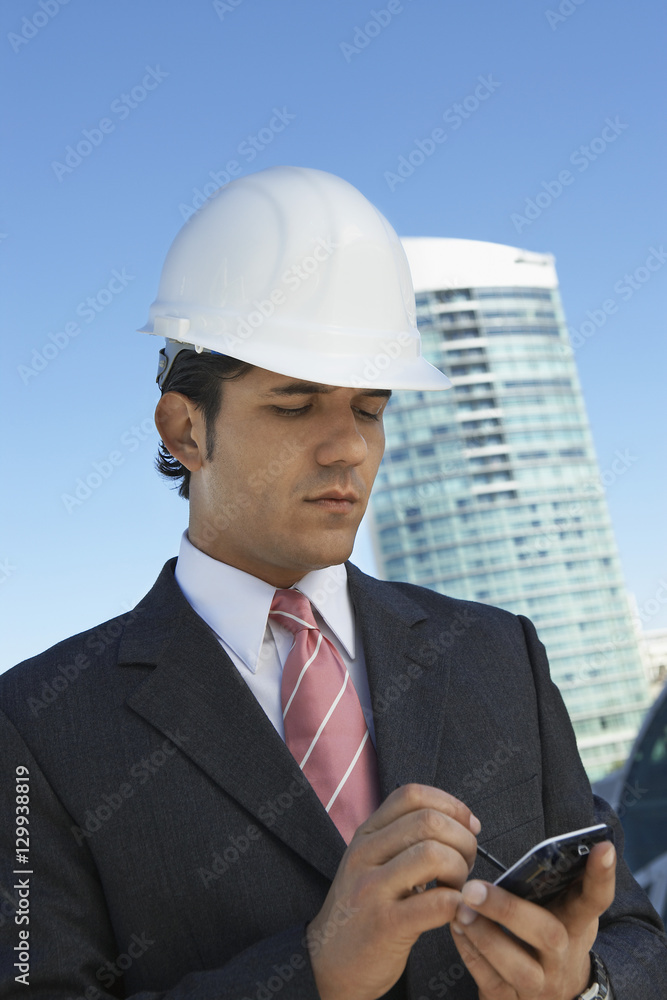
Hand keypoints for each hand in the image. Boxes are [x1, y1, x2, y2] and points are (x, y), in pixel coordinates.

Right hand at [306, 783, 480, 999]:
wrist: (327, 961)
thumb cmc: (364, 909)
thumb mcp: (373, 861)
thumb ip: (405, 837)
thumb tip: (464, 821)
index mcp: (366, 834)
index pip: (412, 795)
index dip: (451, 805)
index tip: (467, 827)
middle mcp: (365, 854)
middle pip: (428, 821)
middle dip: (463, 840)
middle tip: (466, 864)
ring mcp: (372, 889)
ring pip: (434, 855)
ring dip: (460, 871)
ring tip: (456, 888)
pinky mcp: (385, 925)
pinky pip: (437, 903)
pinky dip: (458, 904)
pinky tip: (456, 912)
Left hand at [450, 840, 615, 998]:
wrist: (556, 993)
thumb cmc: (552, 934)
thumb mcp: (564, 911)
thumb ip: (557, 883)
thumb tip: (549, 846)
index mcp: (578, 924)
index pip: (596, 898)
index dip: (601, 875)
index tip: (601, 847)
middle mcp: (563, 956)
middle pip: (548, 934)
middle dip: (508, 909)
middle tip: (473, 888)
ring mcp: (541, 983)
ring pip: (518, 966)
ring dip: (484, 936)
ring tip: (460, 909)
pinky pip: (491, 981)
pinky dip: (470, 953)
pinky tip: (457, 929)